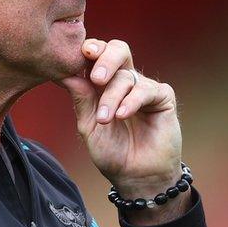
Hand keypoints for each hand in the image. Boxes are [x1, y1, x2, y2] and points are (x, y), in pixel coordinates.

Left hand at [56, 38, 181, 196]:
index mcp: (104, 84)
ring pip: (127, 76)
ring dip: (112, 97)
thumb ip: (81, 99)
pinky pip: (146, 90)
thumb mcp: (89, 126)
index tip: (82, 52)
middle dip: (105, 59)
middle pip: (118, 50)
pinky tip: (122, 116)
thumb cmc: (112, 152)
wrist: (137, 177)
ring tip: (105, 119)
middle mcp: (124, 81)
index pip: (97, 56)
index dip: (91, 49)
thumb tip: (64, 73)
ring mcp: (144, 88)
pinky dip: (131, 102)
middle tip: (96, 77)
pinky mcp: (163, 97)